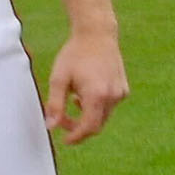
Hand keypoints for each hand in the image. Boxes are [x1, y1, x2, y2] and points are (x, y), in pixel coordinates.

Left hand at [43, 22, 127, 145]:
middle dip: (79, 127)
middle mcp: (113, 96)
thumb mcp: (59, 79)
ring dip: (87, 115)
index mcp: (97, 95)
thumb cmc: (75, 54)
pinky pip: (109, 106)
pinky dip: (97, 106)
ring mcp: (120, 93)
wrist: (97, 33)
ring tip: (74, 99)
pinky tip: (86, 92)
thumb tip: (51, 126)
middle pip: (97, 125)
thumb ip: (55, 105)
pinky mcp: (123, 89)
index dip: (76, 137)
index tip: (65, 140)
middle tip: (63, 119)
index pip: (89, 127)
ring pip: (103, 116)